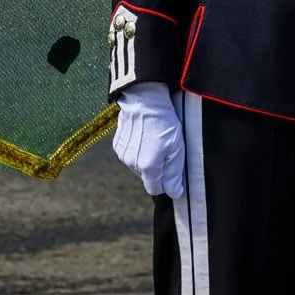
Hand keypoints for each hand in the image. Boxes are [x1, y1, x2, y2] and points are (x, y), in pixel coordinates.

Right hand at [111, 82, 185, 198]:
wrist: (144, 102)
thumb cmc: (165, 124)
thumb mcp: (177, 148)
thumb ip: (174, 173)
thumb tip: (175, 193)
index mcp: (147, 167)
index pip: (155, 189)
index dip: (166, 184)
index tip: (173, 173)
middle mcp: (131, 164)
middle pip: (147, 176)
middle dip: (158, 168)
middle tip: (167, 149)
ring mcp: (122, 154)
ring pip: (138, 165)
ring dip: (147, 158)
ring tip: (155, 140)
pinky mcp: (117, 145)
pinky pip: (130, 154)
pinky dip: (138, 149)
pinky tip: (144, 135)